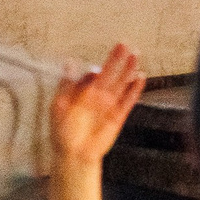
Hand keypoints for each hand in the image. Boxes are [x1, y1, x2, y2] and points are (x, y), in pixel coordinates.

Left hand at [50, 42, 144, 169]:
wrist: (74, 154)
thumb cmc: (63, 132)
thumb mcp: (58, 105)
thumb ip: (66, 84)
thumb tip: (69, 63)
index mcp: (82, 92)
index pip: (92, 74)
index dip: (95, 68)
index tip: (96, 67)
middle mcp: (97, 96)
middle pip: (110, 74)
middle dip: (117, 59)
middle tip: (124, 45)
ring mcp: (109, 105)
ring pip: (121, 83)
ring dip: (128, 70)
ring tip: (135, 56)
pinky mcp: (118, 115)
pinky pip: (128, 100)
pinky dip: (135, 90)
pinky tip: (140, 78)